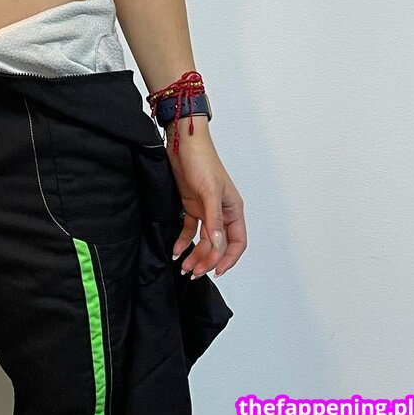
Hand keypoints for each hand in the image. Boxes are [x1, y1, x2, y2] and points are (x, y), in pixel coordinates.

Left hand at [163, 117, 245, 279]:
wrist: (182, 143)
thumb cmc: (202, 160)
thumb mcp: (210, 191)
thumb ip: (214, 220)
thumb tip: (218, 245)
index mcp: (233, 209)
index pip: (236, 242)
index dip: (228, 258)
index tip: (216, 271)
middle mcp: (221, 212)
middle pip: (217, 244)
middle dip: (207, 259)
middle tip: (194, 271)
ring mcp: (205, 209)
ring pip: (203, 239)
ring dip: (194, 254)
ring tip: (184, 266)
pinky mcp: (191, 205)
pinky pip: (189, 229)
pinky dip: (183, 241)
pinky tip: (176, 250)